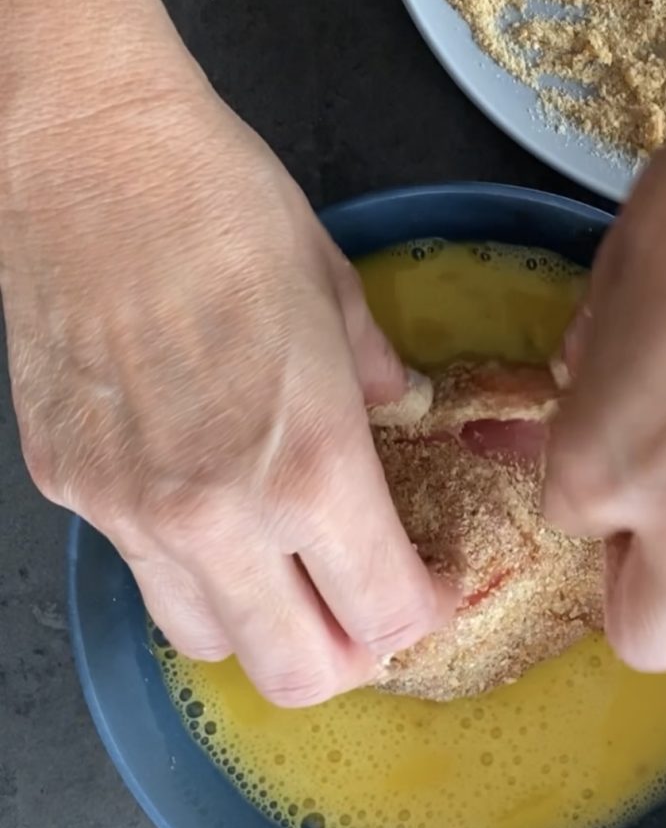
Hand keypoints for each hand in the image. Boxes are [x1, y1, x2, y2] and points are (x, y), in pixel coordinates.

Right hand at [1, 84, 454, 705]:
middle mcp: (217, 516)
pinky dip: (197, 575)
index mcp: (309, 468)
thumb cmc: (226, 209)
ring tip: (293, 574)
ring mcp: (131, 513)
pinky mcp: (70, 490)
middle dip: (350, 655)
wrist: (89, 153)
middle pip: (296, 674)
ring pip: (211, 643)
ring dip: (268, 628)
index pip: (385, 615)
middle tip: (369, 606)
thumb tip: (400, 416)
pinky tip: (219, 518)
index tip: (433, 584)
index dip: (424, 613)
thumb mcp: (339, 298)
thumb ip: (381, 386)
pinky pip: (144, 576)